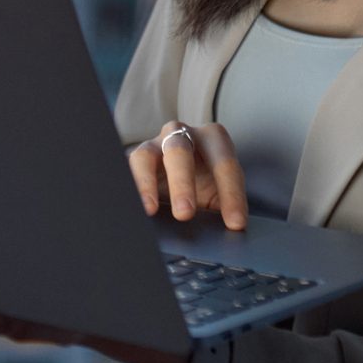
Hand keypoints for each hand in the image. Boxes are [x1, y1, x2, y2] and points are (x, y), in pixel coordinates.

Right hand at [127, 119, 247, 229]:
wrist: (182, 175)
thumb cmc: (206, 182)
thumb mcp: (221, 192)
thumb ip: (226, 205)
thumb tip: (233, 228)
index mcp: (213, 139)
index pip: (224, 163)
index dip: (231, 193)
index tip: (235, 223)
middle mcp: (182, 134)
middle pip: (179, 152)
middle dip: (182, 184)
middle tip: (185, 214)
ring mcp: (154, 144)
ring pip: (146, 156)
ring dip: (147, 184)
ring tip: (150, 209)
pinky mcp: (134, 158)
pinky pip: (127, 169)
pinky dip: (132, 187)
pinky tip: (136, 206)